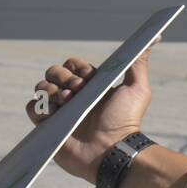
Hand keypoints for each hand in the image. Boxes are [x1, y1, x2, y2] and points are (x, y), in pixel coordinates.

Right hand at [24, 41, 158, 181]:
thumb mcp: (137, 88)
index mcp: (90, 87)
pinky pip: (32, 107)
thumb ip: (139, 63)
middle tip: (79, 90)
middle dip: (64, 76)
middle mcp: (73, 97)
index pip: (72, 64)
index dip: (77, 66)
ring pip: (41, 86)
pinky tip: (55, 112)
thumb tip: (154, 37)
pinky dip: (39, 106)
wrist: (112, 150)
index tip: (90, 76)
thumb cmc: (126, 121)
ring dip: (52, 90)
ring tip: (67, 102)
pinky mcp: (47, 126)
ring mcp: (59, 111)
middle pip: (54, 72)